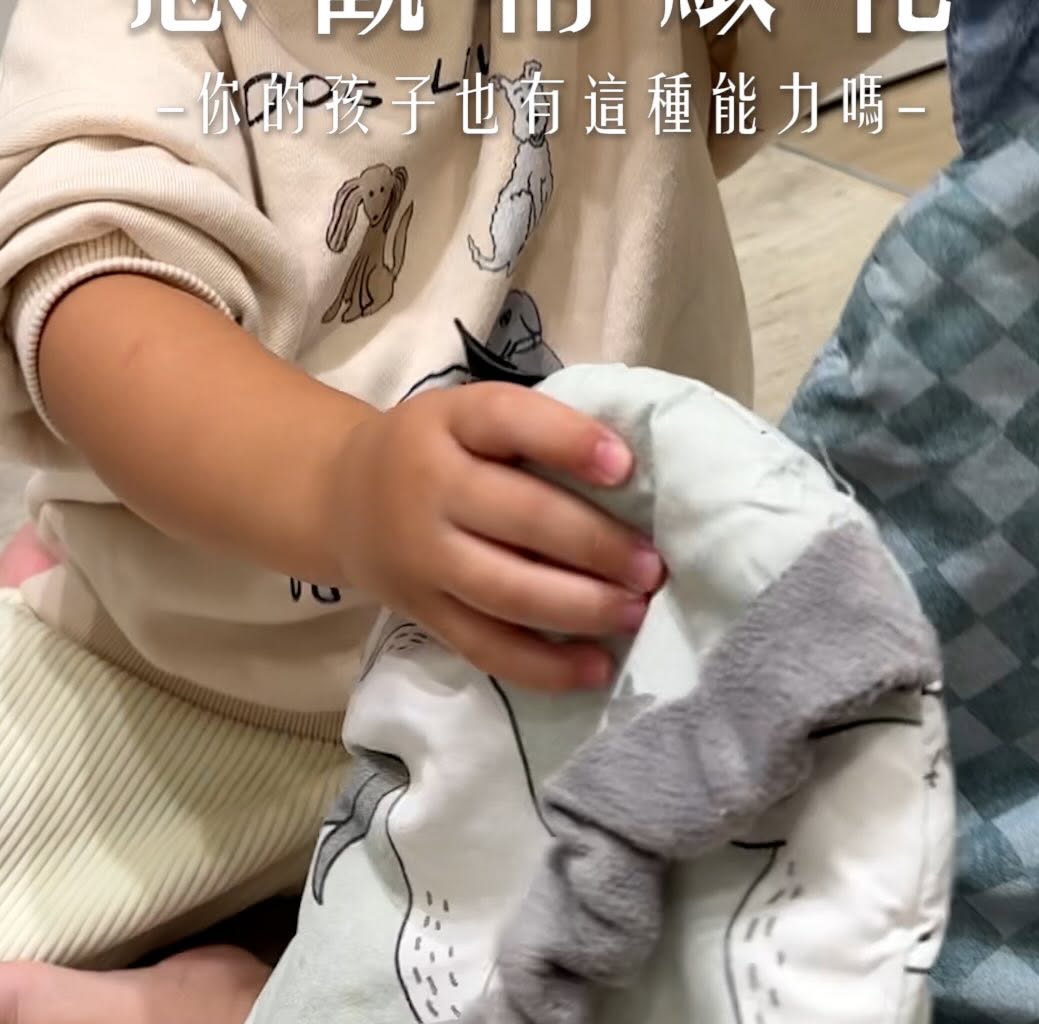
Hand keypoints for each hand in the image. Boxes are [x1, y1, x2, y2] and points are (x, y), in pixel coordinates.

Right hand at [334, 383, 663, 692]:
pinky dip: (543, 666)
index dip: (568, 441)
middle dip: (595, 544)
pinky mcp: (423, 614)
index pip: (508, 421)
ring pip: (506, 591)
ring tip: (635, 610)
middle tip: (652, 565)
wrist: (343, 499)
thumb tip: (632, 477)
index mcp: (449, 422)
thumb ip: (534, 434)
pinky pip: (485, 647)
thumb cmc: (439, 448)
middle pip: (519, 517)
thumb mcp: (469, 415)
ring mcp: (422, 558)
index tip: (625, 465)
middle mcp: (430, 486)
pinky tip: (595, 667)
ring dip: (580, 606)